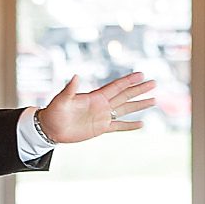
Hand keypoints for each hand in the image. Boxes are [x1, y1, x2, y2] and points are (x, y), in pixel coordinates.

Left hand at [37, 71, 157, 143]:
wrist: (50, 128)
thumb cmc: (54, 112)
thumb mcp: (61, 99)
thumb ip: (70, 89)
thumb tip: (76, 76)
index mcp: (95, 97)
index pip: (116, 87)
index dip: (128, 81)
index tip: (141, 74)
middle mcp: (102, 105)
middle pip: (125, 95)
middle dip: (139, 89)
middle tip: (154, 83)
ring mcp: (102, 117)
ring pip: (125, 109)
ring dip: (139, 105)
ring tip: (154, 100)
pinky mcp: (100, 129)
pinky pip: (118, 127)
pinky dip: (130, 126)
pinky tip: (141, 123)